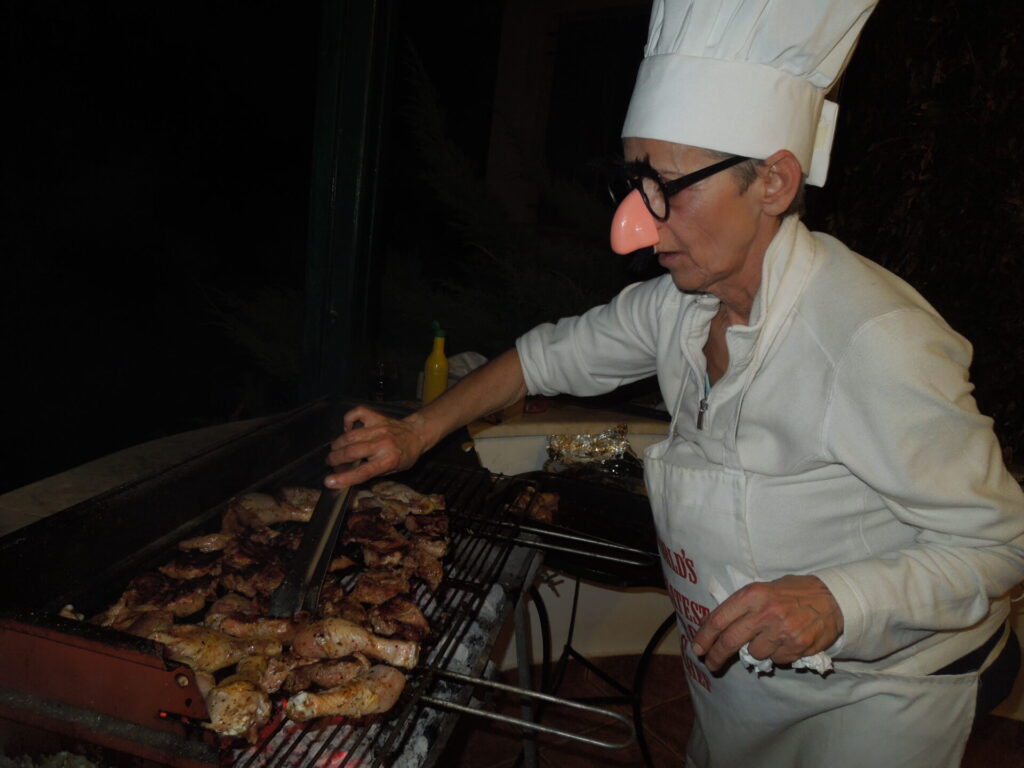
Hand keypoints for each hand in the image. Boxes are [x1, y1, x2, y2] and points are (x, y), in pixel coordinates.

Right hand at [324, 406, 429, 488]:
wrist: (417, 434)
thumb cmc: (405, 455)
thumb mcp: (393, 470)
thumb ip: (372, 472)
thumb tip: (348, 475)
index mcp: (388, 461)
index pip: (362, 472)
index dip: (343, 478)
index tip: (328, 481)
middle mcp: (382, 444)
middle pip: (351, 452)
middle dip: (335, 458)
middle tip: (330, 462)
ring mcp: (379, 428)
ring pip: (350, 435)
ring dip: (338, 444)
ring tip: (335, 450)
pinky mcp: (376, 417)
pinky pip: (357, 413)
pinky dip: (348, 419)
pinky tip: (347, 428)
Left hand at [692, 575, 842, 671]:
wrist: (833, 598)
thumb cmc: (794, 592)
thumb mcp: (765, 588)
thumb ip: (744, 605)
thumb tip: (720, 626)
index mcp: (752, 595)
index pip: (719, 619)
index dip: (704, 636)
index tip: (698, 648)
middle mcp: (764, 613)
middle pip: (729, 641)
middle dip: (716, 656)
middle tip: (711, 664)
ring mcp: (781, 632)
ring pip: (754, 654)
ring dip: (756, 651)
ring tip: (768, 639)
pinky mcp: (796, 647)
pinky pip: (776, 659)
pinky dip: (777, 654)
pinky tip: (785, 642)